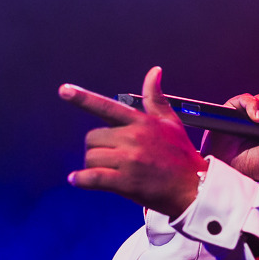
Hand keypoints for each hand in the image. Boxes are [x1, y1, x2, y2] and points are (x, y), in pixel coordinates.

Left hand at [61, 66, 206, 217]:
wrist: (194, 187)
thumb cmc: (182, 156)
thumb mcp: (171, 122)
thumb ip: (156, 98)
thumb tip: (154, 71)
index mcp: (141, 122)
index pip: (107, 106)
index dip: (83, 98)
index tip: (64, 91)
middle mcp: (133, 138)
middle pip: (92, 138)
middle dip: (96, 148)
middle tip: (108, 158)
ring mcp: (129, 160)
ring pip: (91, 158)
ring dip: (93, 166)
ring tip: (107, 172)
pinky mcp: (126, 182)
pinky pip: (93, 178)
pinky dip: (81, 180)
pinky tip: (77, 180)